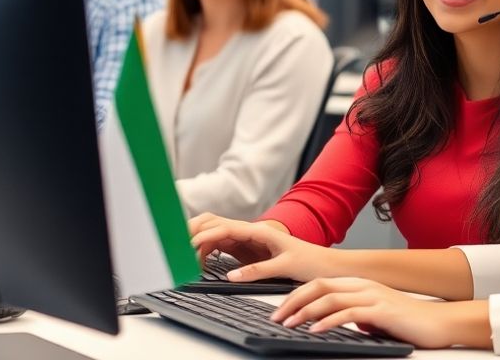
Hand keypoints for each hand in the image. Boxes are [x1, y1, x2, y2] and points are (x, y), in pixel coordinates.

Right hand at [189, 214, 337, 281]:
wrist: (322, 262)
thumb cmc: (308, 259)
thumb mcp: (285, 266)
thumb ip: (258, 270)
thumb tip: (232, 276)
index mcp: (259, 231)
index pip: (225, 228)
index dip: (206, 236)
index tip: (190, 246)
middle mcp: (249, 231)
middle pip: (214, 223)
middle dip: (194, 230)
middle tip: (177, 246)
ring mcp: (244, 238)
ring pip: (213, 233)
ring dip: (198, 241)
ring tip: (185, 257)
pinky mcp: (243, 248)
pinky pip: (218, 245)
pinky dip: (205, 251)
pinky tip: (199, 262)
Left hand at [271, 278, 490, 349]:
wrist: (439, 323)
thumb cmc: (407, 322)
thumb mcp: (373, 317)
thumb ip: (353, 315)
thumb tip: (332, 323)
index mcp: (359, 285)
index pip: (319, 284)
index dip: (296, 296)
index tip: (280, 311)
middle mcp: (363, 285)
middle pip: (319, 286)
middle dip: (293, 301)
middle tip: (276, 318)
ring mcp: (372, 296)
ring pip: (330, 298)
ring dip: (305, 312)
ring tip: (290, 325)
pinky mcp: (381, 310)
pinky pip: (348, 313)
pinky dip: (328, 321)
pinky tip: (316, 331)